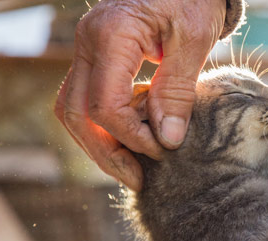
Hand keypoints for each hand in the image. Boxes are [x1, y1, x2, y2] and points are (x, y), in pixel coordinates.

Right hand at [55, 0, 225, 190]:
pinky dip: (105, 125)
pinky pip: (87, 99)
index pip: (104, 105)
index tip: (162, 151)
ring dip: (100, 144)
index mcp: (110, 34)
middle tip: (137, 179)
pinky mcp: (96, 57)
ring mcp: (86, 49)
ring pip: (73, 110)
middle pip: (75, 113)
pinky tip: (132, 140)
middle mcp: (87, 42)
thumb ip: (177, 90)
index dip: (131, 137)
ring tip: (133, 168)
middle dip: (105, 153)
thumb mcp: (194, 41)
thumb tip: (167, 140)